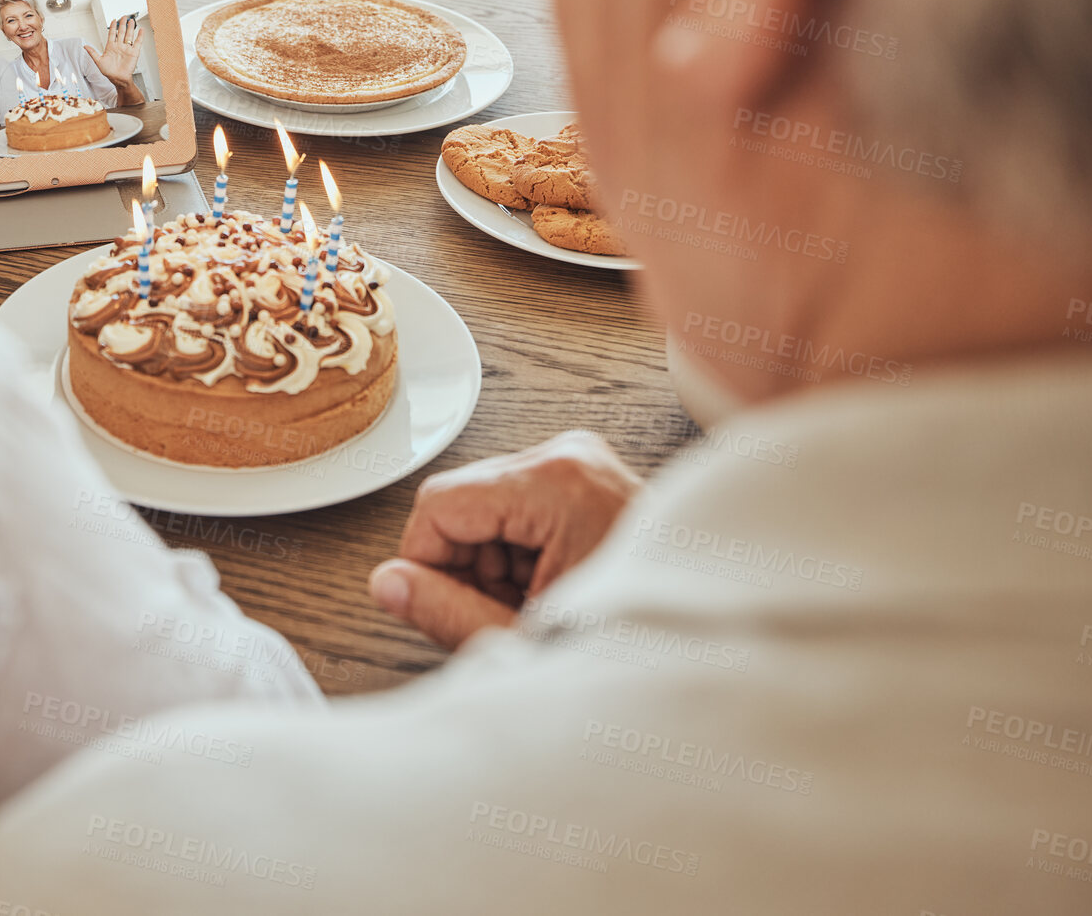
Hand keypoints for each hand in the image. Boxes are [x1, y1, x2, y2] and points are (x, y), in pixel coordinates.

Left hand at [85, 15, 142, 84]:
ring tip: (131, 21)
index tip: (114, 20)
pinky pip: (137, 43)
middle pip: (121, 32)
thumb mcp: (98, 61)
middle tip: (124, 17)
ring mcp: (127, 49)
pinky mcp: (134, 53)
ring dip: (130, 28)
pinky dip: (140, 36)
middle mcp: (119, 46)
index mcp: (111, 47)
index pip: (112, 34)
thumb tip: (84, 46)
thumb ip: (92, 53)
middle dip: (122, 24)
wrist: (118, 79)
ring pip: (129, 35)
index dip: (113, 27)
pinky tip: (141, 30)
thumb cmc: (109, 72)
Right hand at [369, 431, 641, 650]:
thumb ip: (446, 610)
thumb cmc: (632, 636)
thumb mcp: (526, 636)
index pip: (439, 504)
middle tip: (503, 612)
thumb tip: (387, 584)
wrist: (704, 634)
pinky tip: (547, 584)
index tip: (442, 606)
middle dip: (465, 564)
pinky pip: (516, 505)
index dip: (425, 562)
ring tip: (533, 603)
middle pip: (460, 501)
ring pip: (483, 505)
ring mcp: (579, 460)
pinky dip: (516, 551)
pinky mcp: (583, 473)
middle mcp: (568, 455)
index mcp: (557, 483)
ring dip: (490, 561)